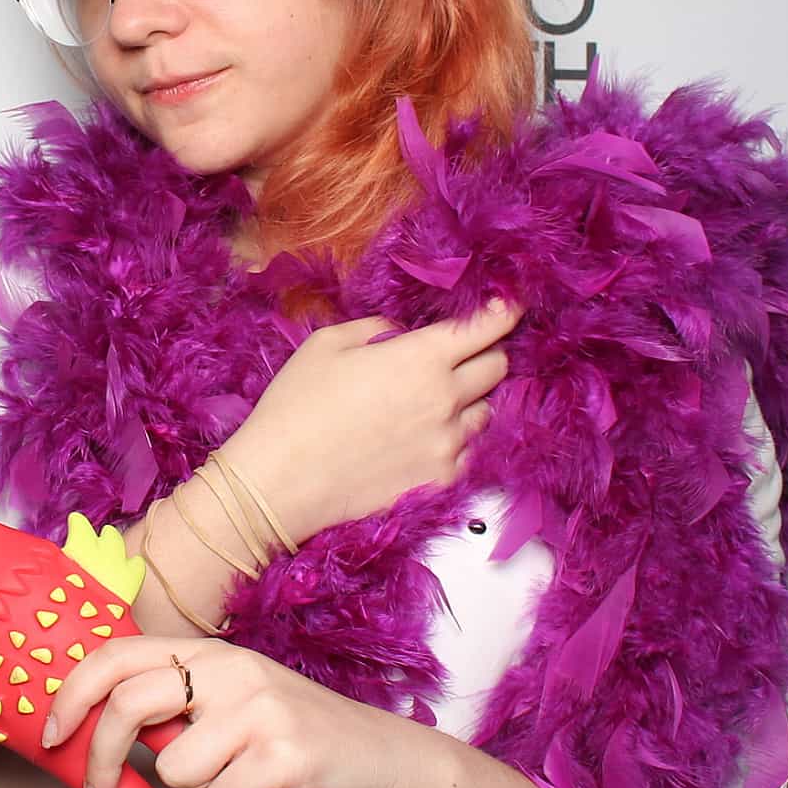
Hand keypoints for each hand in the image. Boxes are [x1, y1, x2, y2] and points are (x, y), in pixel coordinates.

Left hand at [39, 635, 435, 787]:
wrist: (386, 761)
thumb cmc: (295, 737)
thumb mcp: (232, 702)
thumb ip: (175, 705)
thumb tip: (93, 728)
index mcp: (211, 653)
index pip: (118, 655)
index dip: (71, 695)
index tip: (50, 736)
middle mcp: (232, 670)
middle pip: (128, 705)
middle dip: (101, 760)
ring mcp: (260, 710)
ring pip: (175, 768)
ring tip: (239, 781)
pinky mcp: (284, 756)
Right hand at [227, 300, 523, 546]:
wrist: (280, 481)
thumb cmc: (295, 405)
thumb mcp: (327, 343)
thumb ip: (376, 329)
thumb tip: (400, 335)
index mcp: (421, 358)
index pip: (485, 328)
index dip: (501, 312)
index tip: (507, 307)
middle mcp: (445, 399)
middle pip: (497, 367)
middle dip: (486, 354)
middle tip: (462, 355)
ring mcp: (447, 444)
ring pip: (485, 413)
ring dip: (469, 401)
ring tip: (433, 403)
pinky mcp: (440, 480)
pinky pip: (468, 453)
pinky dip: (456, 440)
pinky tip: (424, 438)